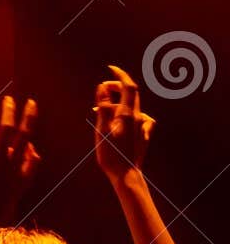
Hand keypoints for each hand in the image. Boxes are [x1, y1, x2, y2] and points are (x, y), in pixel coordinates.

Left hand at [0, 95, 40, 225]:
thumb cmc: (6, 200)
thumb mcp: (25, 182)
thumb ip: (32, 163)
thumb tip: (32, 146)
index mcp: (17, 161)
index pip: (26, 132)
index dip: (29, 116)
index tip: (30, 102)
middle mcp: (3, 158)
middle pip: (8, 128)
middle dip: (9, 111)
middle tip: (8, 99)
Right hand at [94, 65, 154, 181]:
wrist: (126, 175)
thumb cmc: (111, 154)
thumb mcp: (102, 129)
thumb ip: (103, 106)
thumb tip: (102, 86)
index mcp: (128, 114)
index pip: (129, 87)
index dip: (121, 75)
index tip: (111, 68)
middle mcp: (139, 118)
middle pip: (131, 95)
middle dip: (117, 88)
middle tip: (101, 90)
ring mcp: (142, 127)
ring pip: (131, 107)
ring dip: (118, 103)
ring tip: (101, 111)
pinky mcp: (143, 136)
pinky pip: (139, 119)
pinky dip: (128, 115)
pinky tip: (123, 121)